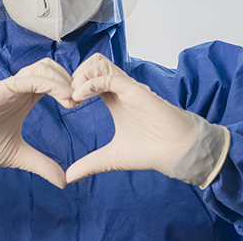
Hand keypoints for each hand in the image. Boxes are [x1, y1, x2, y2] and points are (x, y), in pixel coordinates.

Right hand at [0, 58, 75, 188]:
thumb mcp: (18, 156)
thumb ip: (41, 164)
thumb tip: (64, 182)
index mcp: (25, 98)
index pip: (53, 80)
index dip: (70, 87)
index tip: (81, 104)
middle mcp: (19, 88)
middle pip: (52, 67)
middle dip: (71, 79)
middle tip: (81, 100)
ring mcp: (10, 86)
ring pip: (43, 68)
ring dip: (63, 79)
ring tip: (73, 100)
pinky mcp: (0, 89)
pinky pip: (28, 78)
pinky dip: (49, 83)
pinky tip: (63, 97)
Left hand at [65, 53, 228, 186]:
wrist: (177, 153)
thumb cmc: (151, 151)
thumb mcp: (112, 158)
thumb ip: (90, 164)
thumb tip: (68, 178)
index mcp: (113, 99)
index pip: (89, 78)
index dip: (73, 86)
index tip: (66, 105)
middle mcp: (120, 89)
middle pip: (92, 64)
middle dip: (74, 76)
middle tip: (67, 98)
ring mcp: (127, 87)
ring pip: (99, 63)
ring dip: (81, 76)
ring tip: (74, 97)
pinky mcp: (135, 90)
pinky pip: (109, 77)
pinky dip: (90, 83)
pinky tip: (80, 97)